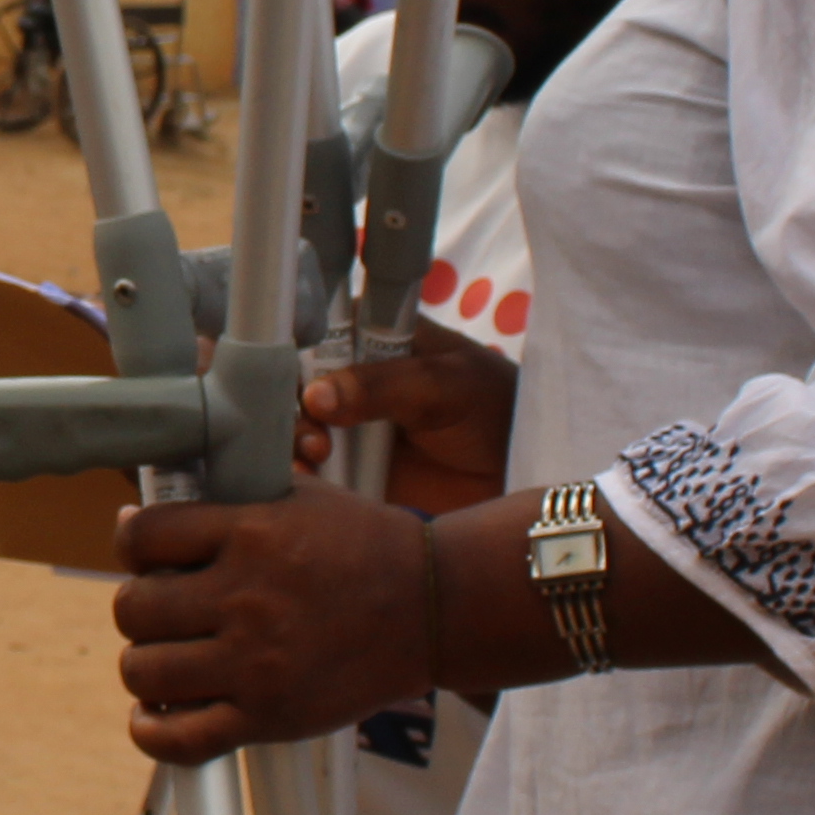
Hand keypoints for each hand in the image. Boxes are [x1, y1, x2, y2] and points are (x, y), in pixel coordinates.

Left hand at [107, 489, 438, 764]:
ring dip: (145, 665)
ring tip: (168, 657)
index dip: (132, 544)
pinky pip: (179, 738)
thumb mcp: (295, 498)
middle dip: (139, 608)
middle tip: (164, 611)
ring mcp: (256, 663)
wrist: (432, 607)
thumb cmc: (363, 547)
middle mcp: (246, 598)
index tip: (143, 554)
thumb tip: (134, 523)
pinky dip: (152, 731)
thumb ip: (219, 503)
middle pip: (133, 608)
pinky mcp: (269, 717)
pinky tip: (157, 714)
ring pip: (143, 671)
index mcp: (250, 533)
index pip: (142, 537)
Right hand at [299, 321, 515, 513]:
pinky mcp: (354, 466)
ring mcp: (351, 423)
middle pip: (297, 383)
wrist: (522, 471)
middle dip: (293, 408)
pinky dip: (304, 474)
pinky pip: (317, 467)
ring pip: (299, 425)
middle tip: (316, 438)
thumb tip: (314, 397)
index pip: (317, 333)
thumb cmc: (494, 409)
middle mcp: (354, 376)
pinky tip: (308, 481)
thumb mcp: (443, 385)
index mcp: (374, 335)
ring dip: (295, 441)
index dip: (294, 353)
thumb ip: (382, 385)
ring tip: (314, 459)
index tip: (292, 383)